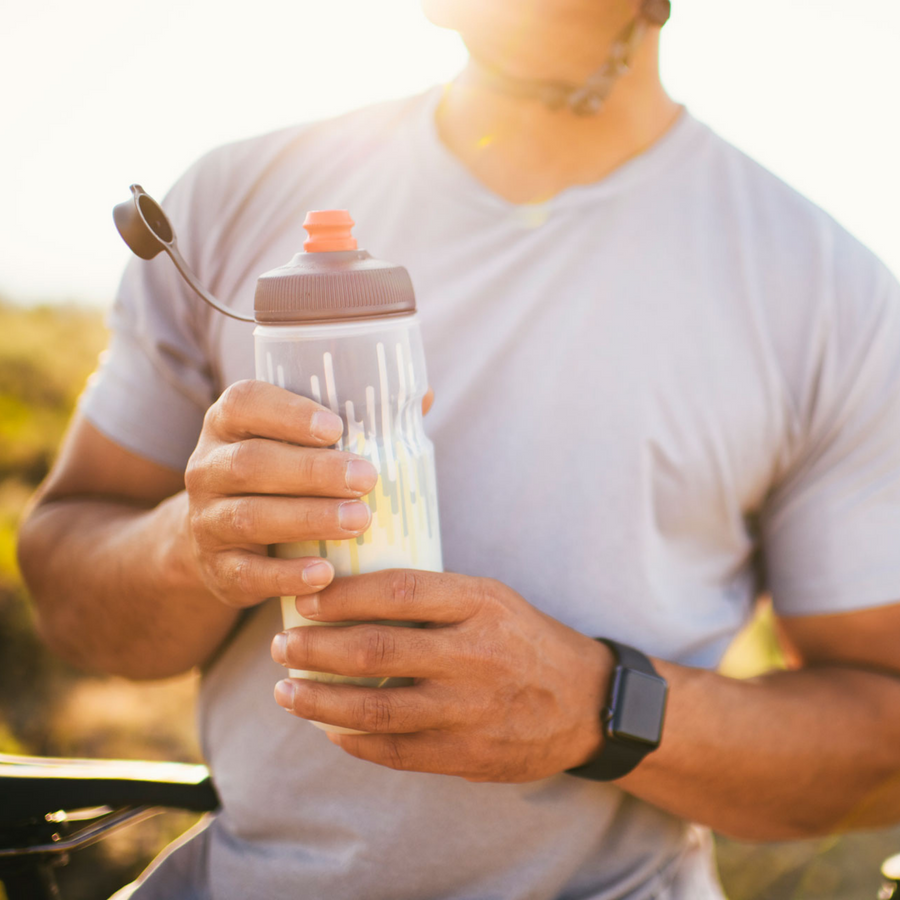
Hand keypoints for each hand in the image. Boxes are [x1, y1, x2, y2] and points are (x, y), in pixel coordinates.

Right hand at [183, 380, 377, 607]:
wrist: (222, 538)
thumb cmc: (282, 476)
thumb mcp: (300, 443)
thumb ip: (357, 418)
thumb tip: (425, 396)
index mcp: (229, 423)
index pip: (245, 402)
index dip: (287, 412)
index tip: (336, 426)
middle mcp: (208, 467)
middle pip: (251, 463)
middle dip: (312, 471)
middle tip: (366, 478)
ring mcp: (206, 519)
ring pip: (250, 516)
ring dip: (308, 518)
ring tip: (359, 521)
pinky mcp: (215, 568)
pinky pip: (246, 573)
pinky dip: (285, 576)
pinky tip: (324, 574)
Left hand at [270, 570, 612, 781]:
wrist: (585, 702)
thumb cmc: (524, 639)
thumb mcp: (491, 598)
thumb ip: (433, 596)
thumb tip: (351, 589)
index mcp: (480, 604)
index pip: (398, 592)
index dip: (343, 596)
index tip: (305, 598)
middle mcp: (474, 655)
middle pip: (376, 651)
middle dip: (316, 649)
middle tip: (283, 646)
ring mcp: (471, 709)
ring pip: (376, 708)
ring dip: (320, 702)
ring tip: (286, 692)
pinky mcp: (468, 754)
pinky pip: (396, 750)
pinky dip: (354, 741)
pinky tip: (329, 729)